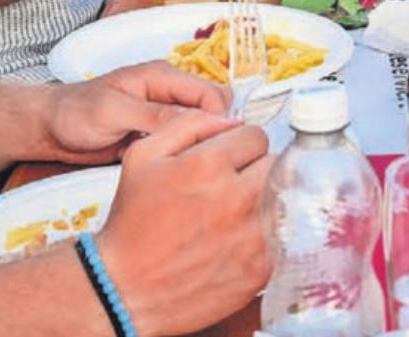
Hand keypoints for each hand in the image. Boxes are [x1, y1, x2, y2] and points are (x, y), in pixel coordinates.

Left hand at [44, 61, 228, 162]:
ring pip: (202, 129)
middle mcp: (169, 93)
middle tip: (206, 162)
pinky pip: (185, 143)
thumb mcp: (113, 111)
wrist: (51, 130)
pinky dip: (188, 155)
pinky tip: (182, 172)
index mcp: (162, 77)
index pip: (210, 94)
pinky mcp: (157, 135)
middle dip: (216, 134)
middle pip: (213, 110)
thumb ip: (154, 114)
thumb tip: (197, 121)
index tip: (216, 147)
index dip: (219, 119)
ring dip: (202, 146)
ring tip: (196, 170)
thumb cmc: (75, 113)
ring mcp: (164, 115)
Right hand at [99, 112, 274, 336]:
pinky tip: (237, 241)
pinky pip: (281, 236)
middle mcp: (236, 198)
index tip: (230, 160)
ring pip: (283, 200)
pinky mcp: (260, 268)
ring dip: (264, 202)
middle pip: (275, 164)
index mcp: (209, 165)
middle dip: (256, 170)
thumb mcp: (143, 157)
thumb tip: (230, 120)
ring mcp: (252, 236)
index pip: (256, 136)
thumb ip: (189, 124)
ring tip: (235, 215)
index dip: (241, 146)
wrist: (125, 289)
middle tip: (232, 186)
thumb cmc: (132, 226)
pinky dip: (265, 236)